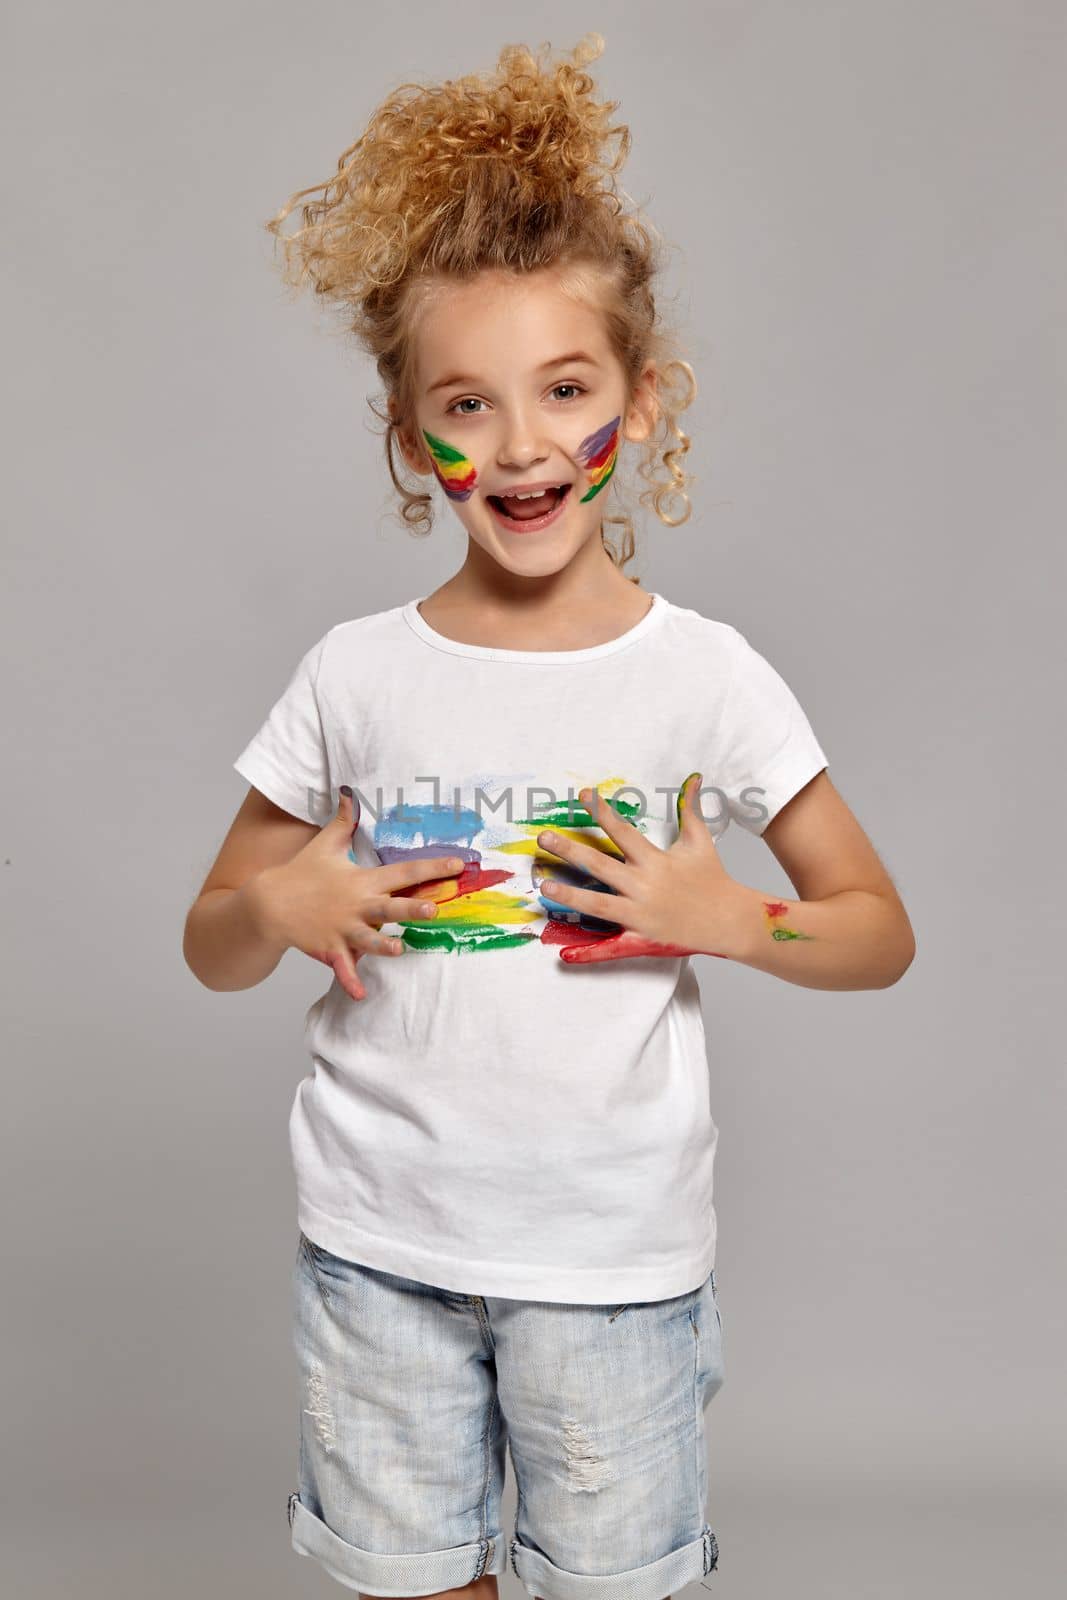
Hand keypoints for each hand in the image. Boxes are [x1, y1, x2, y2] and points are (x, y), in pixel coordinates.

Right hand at [255, 788, 464, 1000]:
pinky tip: (361, 995)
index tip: (458, 865)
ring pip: (369, 939)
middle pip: (390, 906)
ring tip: (400, 948)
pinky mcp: (330, 949)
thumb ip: (345, 821)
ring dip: (384, 944)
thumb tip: (351, 792)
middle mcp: (356, 905)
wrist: (270, 902)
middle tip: (434, 909)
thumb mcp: (325, 844)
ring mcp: (343, 929)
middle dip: (412, 907)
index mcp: (362, 881)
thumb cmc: (302, 873)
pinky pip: (343, 968)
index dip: (432, 867)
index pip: (404, 871)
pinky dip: (351, 981)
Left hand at [537, 774, 744, 963]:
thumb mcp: (700, 841)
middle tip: (543, 838)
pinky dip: (588, 953)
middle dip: (570, 851)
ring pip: (598, 905)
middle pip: (600, 865)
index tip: (584, 796)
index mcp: (655, 861)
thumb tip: (693, 779)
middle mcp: (645, 886)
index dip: (602, 812)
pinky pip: (611, 948)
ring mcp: (640, 915)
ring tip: (544, 888)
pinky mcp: (641, 939)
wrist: (731, 919)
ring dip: (570, 896)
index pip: (622, 832)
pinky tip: (564, 955)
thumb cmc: (713, 879)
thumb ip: (689, 809)